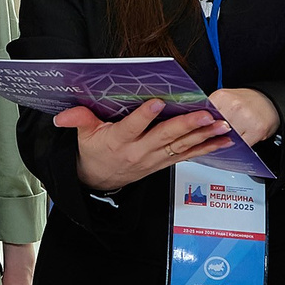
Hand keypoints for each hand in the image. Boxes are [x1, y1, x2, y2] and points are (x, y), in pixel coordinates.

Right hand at [57, 98, 231, 190]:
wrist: (99, 181)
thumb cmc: (94, 153)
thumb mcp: (83, 136)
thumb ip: (78, 120)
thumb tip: (62, 116)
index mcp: (119, 141)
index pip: (132, 127)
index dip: (144, 116)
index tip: (157, 103)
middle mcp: (140, 151)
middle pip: (165, 137)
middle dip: (187, 125)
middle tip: (205, 114)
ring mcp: (154, 159)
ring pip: (182, 146)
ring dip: (204, 136)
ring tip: (222, 126)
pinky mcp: (164, 162)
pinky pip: (187, 155)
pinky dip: (206, 148)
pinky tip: (222, 140)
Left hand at [208, 87, 278, 145]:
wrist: (269, 102)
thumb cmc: (245, 102)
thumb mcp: (224, 100)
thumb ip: (210, 111)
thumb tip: (195, 124)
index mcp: (221, 97)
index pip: (204, 118)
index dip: (202, 126)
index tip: (202, 130)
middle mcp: (235, 106)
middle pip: (215, 130)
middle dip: (214, 134)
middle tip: (215, 134)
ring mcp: (246, 118)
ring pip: (228, 139)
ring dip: (226, 140)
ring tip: (229, 135)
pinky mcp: (257, 130)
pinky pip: (241, 144)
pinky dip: (238, 144)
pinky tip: (239, 137)